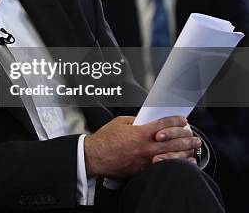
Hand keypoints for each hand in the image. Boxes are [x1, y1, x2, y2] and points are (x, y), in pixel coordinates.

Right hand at [84, 116, 200, 177]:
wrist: (95, 158)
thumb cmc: (104, 140)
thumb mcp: (119, 123)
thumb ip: (135, 121)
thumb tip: (146, 120)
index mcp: (140, 132)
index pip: (164, 124)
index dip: (176, 121)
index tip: (182, 120)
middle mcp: (146, 146)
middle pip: (174, 140)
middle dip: (187, 136)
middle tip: (194, 136)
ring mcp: (146, 159)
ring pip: (173, 154)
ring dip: (186, 150)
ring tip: (194, 147)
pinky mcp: (143, 169)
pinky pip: (165, 166)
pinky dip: (177, 162)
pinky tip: (184, 160)